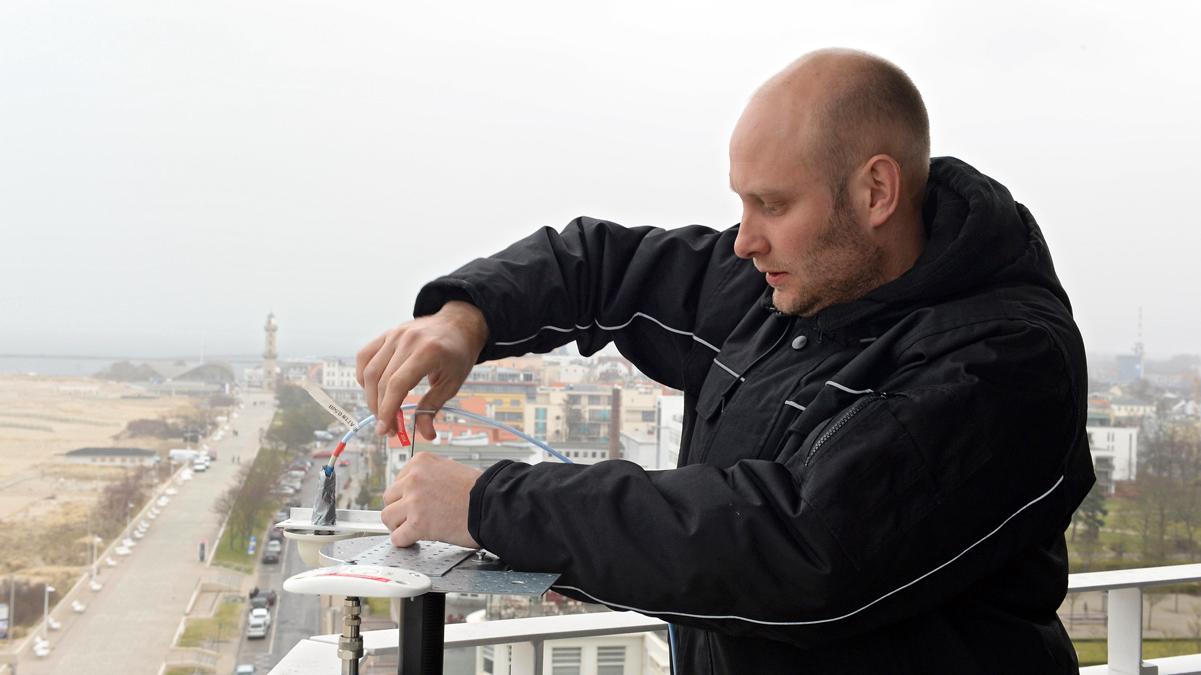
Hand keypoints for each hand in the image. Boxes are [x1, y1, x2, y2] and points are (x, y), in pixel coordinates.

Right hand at [356, 301, 487, 437]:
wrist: (458, 324)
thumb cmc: (458, 354)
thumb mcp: (452, 383)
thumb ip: (433, 407)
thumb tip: (426, 435)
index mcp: (428, 351)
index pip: (397, 384)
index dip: (387, 410)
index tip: (385, 430)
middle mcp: (408, 340)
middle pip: (382, 380)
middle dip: (380, 410)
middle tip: (388, 429)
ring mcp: (395, 335)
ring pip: (370, 370)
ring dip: (371, 397)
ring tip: (381, 413)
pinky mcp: (387, 334)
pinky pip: (365, 356)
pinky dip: (364, 376)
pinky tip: (373, 391)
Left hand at [381, 452, 480, 547]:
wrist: (493, 505)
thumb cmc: (479, 491)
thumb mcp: (449, 470)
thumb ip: (428, 477)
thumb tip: (413, 492)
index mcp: (421, 462)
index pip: (398, 481)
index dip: (405, 496)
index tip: (414, 504)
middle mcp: (414, 478)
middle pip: (389, 498)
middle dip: (399, 510)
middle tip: (411, 518)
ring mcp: (414, 501)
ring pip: (387, 517)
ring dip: (399, 526)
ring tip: (413, 530)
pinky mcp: (418, 523)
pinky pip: (398, 537)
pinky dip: (405, 542)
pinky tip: (416, 540)